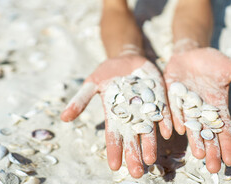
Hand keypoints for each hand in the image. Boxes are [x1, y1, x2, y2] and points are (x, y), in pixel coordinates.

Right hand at [60, 54, 172, 177]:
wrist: (127, 58)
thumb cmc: (107, 73)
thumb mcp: (92, 84)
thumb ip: (81, 100)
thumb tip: (63, 118)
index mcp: (114, 114)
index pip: (113, 136)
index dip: (114, 150)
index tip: (114, 166)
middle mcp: (131, 116)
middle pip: (133, 138)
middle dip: (134, 155)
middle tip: (137, 173)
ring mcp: (146, 107)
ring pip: (149, 130)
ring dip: (150, 144)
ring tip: (151, 159)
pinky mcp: (159, 97)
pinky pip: (163, 111)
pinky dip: (165, 122)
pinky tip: (167, 132)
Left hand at [164, 47, 230, 172]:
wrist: (190, 51)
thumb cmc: (213, 61)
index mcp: (217, 105)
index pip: (224, 128)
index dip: (227, 144)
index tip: (230, 160)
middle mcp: (201, 108)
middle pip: (207, 132)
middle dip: (211, 150)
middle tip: (214, 168)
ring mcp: (185, 103)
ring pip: (190, 125)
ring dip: (194, 140)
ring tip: (199, 156)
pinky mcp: (171, 95)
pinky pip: (173, 109)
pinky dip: (175, 119)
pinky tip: (177, 130)